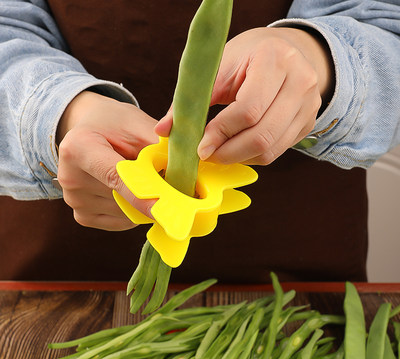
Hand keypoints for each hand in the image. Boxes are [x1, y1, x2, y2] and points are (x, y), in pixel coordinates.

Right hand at [56, 91, 157, 230]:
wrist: (89, 130)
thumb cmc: (115, 124)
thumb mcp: (137, 124)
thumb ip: (158, 147)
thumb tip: (185, 172)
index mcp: (79, 148)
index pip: (116, 177)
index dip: (142, 195)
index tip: (165, 209)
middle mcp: (69, 178)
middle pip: (124, 198)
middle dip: (151, 193)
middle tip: (164, 177)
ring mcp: (74, 201)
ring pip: (126, 213)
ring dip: (143, 202)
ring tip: (140, 179)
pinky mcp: (82, 216)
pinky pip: (121, 222)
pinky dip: (134, 210)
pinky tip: (129, 191)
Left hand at [156, 27, 333, 164]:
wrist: (285, 52)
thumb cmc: (247, 57)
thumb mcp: (218, 67)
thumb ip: (191, 99)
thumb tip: (163, 131)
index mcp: (275, 60)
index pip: (248, 109)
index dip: (221, 133)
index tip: (200, 147)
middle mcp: (300, 83)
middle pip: (262, 135)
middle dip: (228, 153)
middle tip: (206, 155)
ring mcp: (309, 106)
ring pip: (270, 149)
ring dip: (238, 158)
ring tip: (218, 153)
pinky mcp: (307, 124)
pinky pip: (276, 152)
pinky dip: (251, 157)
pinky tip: (236, 150)